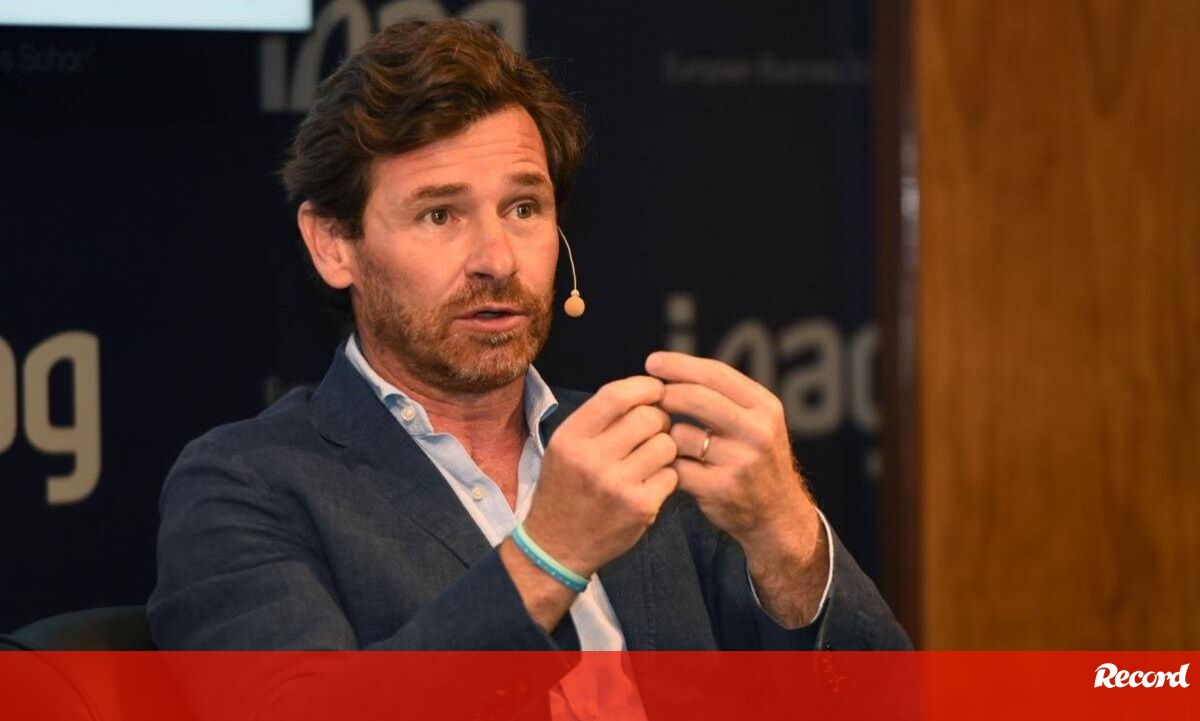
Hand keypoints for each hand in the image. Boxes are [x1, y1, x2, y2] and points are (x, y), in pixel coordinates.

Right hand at [523, 375, 678, 578]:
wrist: (556, 545)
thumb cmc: (565, 488)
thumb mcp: (564, 446)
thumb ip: (598, 418)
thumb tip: (645, 390)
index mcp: (571, 438)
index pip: (616, 395)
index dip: (644, 387)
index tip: (655, 390)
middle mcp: (592, 460)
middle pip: (649, 417)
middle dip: (659, 418)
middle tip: (654, 429)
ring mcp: (618, 485)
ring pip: (666, 444)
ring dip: (665, 447)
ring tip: (651, 457)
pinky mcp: (641, 507)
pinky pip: (672, 474)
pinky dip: (667, 475)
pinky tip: (650, 483)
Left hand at [645, 351, 822, 575]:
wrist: (777, 514)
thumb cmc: (756, 458)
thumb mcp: (756, 420)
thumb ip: (723, 395)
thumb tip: (671, 368)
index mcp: (765, 407)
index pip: (716, 373)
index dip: (679, 365)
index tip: (653, 362)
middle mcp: (757, 432)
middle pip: (696, 398)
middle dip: (665, 394)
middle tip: (649, 398)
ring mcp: (740, 462)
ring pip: (680, 434)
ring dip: (666, 436)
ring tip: (670, 442)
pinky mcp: (720, 489)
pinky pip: (675, 467)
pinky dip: (667, 464)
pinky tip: (670, 466)